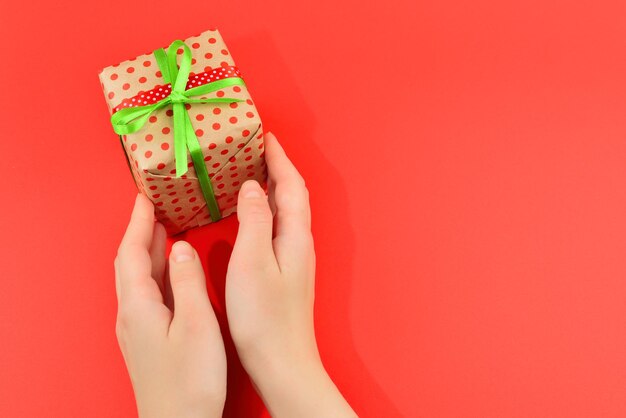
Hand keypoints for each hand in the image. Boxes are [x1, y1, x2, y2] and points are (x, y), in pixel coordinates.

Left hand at [114, 195, 225, 417]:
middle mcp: (131, 314)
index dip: (138, 223)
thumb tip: (180, 248)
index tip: (145, 198)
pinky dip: (155, 273)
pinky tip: (170, 274)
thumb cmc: (190, 380)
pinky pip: (145, 293)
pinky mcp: (147, 340)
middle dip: (139, 232)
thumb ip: (187, 282)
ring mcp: (137, 329)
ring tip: (162, 232)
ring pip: (136, 278)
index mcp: (139, 306)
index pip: (131, 252)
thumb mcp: (196, 324)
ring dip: (146, 251)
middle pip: (129, 263)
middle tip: (154, 209)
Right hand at [226, 132, 356, 416]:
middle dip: (277, 168)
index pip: (291, 184)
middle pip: (293, 194)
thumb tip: (251, 187)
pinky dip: (266, 211)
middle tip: (255, 149)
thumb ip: (254, 220)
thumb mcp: (252, 261)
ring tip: (250, 173)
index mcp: (294, 236)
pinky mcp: (286, 273)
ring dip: (272, 188)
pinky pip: (278, 228)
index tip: (265, 136)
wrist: (282, 361)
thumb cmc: (265, 317)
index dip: (278, 158)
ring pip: (286, 211)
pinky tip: (251, 216)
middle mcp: (299, 243)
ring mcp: (294, 259)